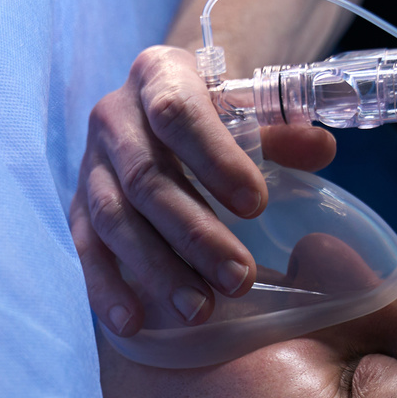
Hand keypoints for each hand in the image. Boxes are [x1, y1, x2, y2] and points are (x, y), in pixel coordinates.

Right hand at [70, 45, 337, 334]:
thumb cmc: (211, 116)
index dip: (215, 160)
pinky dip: (106, 288)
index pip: (178, 113)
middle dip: (194, 234)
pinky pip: (84, 250)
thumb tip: (320, 148)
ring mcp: (90, 165)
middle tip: (239, 279)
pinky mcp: (76, 207)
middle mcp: (114, 117)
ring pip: (114, 219)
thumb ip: (280, 132)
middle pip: (147, 179)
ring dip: (157, 269)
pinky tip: (133, 321)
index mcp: (157, 76)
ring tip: (199, 309)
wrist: (153, 112)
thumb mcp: (245, 112)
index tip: (256, 205)